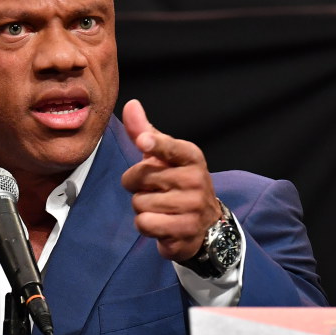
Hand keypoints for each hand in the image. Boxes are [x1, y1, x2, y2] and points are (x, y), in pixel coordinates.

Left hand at [120, 99, 220, 261]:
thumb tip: (131, 104)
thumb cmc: (177, 182)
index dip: (154, 144)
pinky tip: (161, 223)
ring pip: (139, 203)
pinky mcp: (185, 230)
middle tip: (154, 189)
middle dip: (137, 186)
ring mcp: (193, 206)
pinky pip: (145, 224)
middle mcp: (196, 179)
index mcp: (191, 156)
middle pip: (139, 178)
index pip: (170, 147)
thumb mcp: (164, 157)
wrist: (205, 223)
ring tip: (160, 207)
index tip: (144, 141)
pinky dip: (145, 225)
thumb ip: (145, 132)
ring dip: (141, 207)